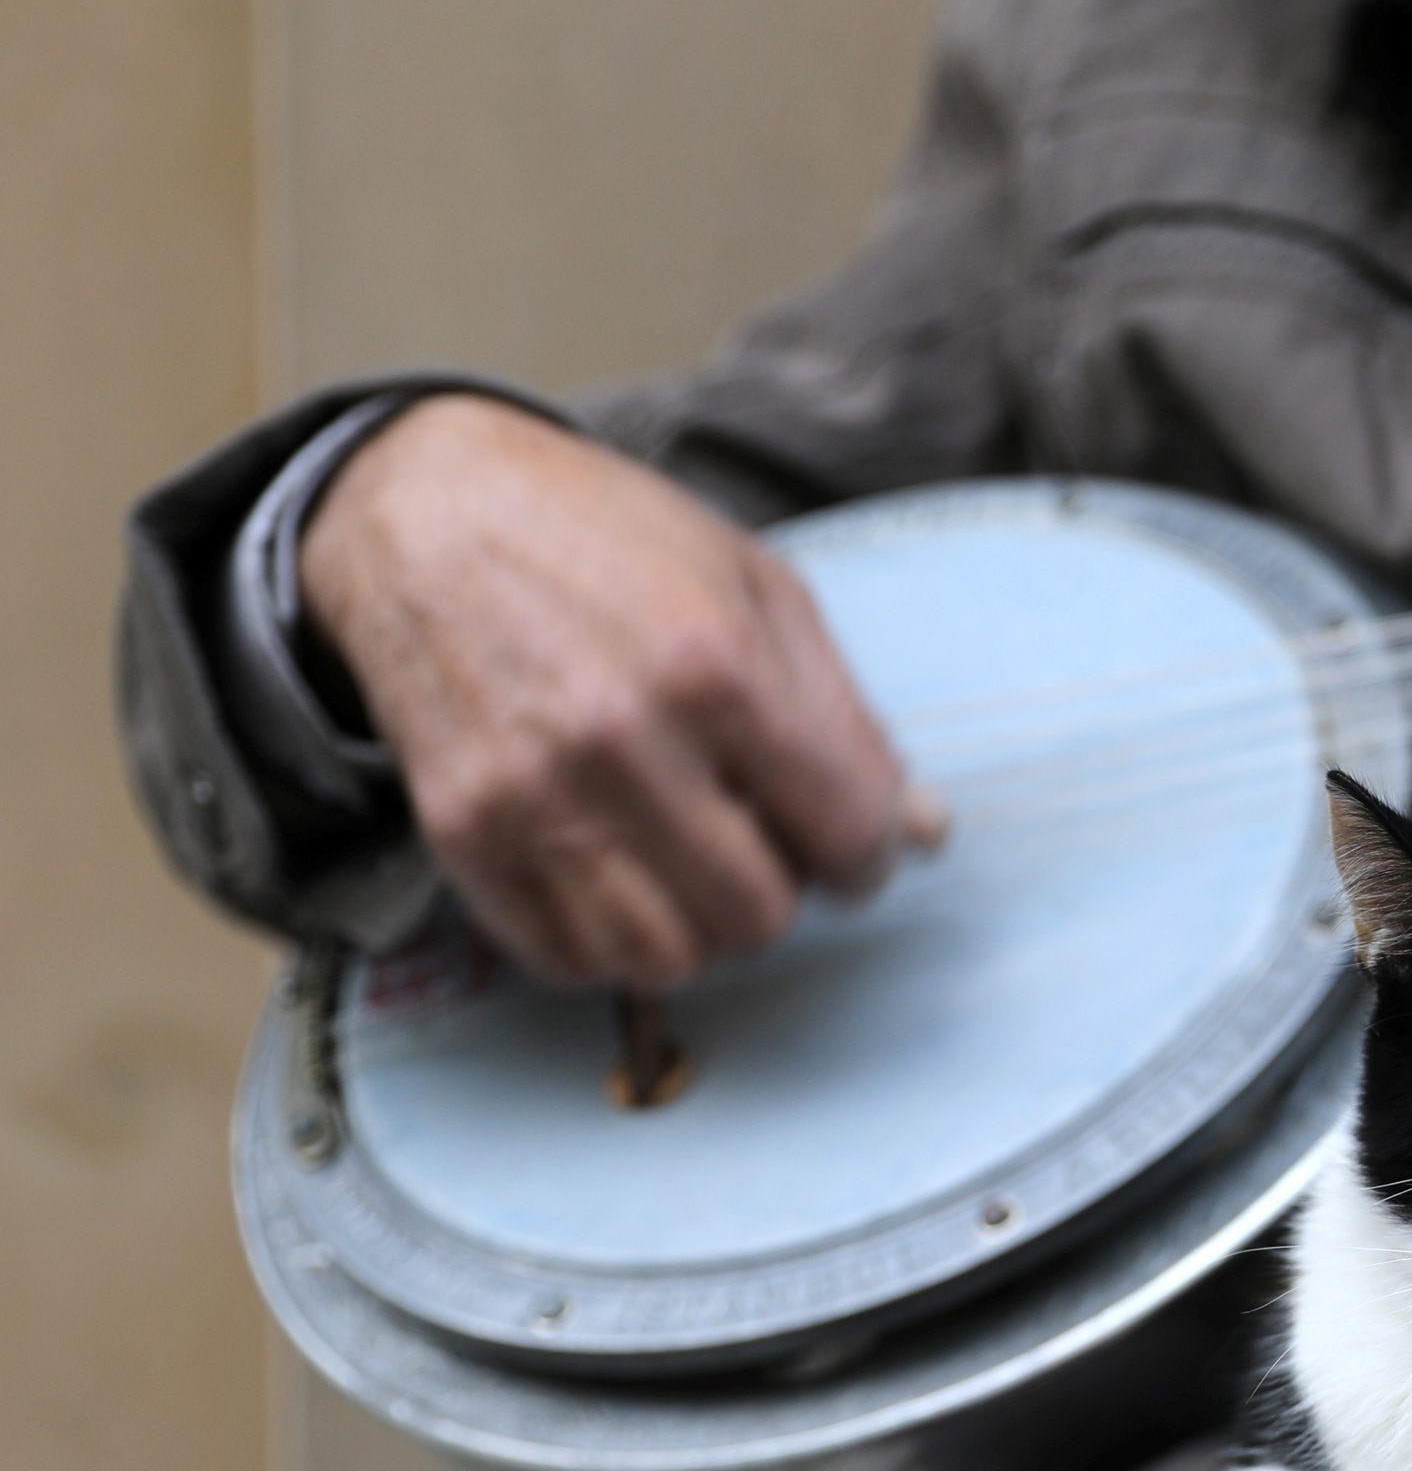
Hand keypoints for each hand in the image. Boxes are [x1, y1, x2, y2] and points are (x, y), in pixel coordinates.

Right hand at [300, 394, 934, 987]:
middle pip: (759, 914)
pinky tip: (619, 871)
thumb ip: (848, 720)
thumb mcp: (759, 590)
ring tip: (689, 859)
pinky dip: (610, 941)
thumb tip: (924, 835)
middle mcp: (620, 742)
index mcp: (716, 667)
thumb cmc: (610, 541)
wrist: (428, 511)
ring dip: (697, 927)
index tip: (852, 843)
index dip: (868, 853)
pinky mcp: (461, 833)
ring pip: (664, 958)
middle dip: (781, 889)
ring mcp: (530, 796)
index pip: (847, 832)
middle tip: (759, 837)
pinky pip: (566, 959)